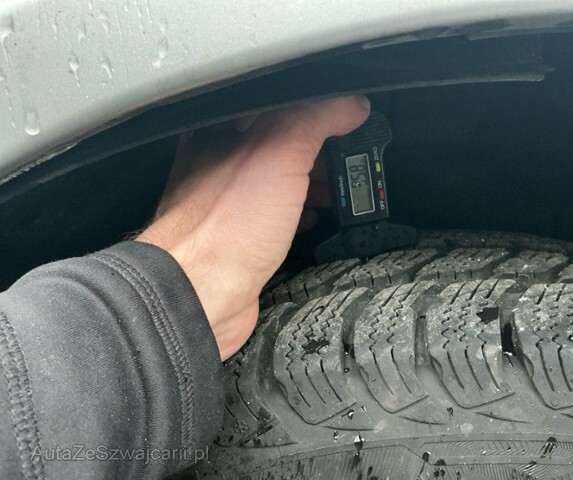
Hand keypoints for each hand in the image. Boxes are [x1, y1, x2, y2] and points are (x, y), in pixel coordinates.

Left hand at [136, 96, 370, 359]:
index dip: (316, 108)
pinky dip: (297, 211)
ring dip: (311, 182)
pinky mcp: (237, 235)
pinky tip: (310, 218)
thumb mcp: (280, 151)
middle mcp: (219, 162)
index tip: (346, 119)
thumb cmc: (224, 225)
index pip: (278, 103)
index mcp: (221, 130)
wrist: (201, 293)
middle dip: (319, 150)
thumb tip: (349, 104)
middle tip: (347, 159)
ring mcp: (228, 201)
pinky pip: (273, 213)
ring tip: (337, 189)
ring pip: (277, 179)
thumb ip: (316, 119)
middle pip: (280, 142)